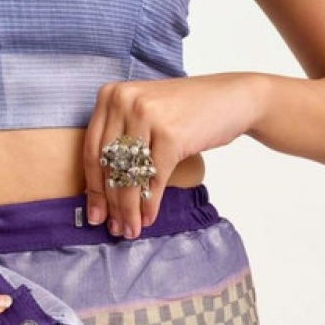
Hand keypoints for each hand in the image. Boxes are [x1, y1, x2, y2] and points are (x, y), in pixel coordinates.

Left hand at [82, 74, 266, 238]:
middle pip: (108, 165)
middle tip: (114, 228)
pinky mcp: (170, 134)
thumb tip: (101, 196)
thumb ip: (120, 142)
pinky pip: (153, 179)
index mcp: (110, 95)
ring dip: (129, 210)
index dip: (92, 188)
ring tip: (131, 229)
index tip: (93, 214)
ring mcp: (147, 116)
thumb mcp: (144, 116)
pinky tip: (148, 219)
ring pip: (129, 175)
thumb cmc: (186, 113)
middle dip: (110, 204)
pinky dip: (149, 204)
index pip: (91, 150)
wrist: (233, 98)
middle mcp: (124, 101)